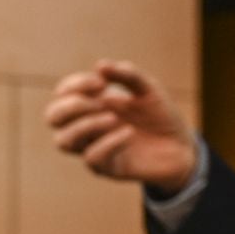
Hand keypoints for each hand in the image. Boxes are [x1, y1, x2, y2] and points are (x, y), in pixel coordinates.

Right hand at [43, 60, 197, 192]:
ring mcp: (94, 147)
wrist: (182, 145)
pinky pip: (92, 158)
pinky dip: (108, 142)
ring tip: (114, 118)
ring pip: (63, 140)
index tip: (101, 83)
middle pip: (52, 117)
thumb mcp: (148, 88)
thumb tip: (100, 65)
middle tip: (100, 101)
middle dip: (71, 105)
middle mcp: (86, 126)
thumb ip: (127, 74)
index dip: (74, 85)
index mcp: (91, 104)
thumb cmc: (159, 115)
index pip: (62, 93)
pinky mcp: (107, 168)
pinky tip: (129, 133)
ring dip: (85, 125)